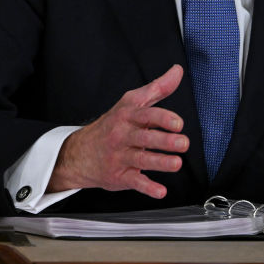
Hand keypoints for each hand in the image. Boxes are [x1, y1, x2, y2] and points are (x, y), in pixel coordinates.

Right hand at [48, 64, 188, 198]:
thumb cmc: (112, 125)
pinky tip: (160, 191)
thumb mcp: (132, 103)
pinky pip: (134, 182)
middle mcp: (123, 135)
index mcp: (128, 116)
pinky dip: (147, 188)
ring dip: (160, 162)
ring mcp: (120, 156)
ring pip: (141, 159)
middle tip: (182, 143)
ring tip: (176, 164)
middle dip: (165, 141)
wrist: (80, 153)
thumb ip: (157, 88)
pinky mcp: (119, 176)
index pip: (146, 115)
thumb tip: (177, 72)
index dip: (163, 118)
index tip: (178, 123)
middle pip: (145, 137)